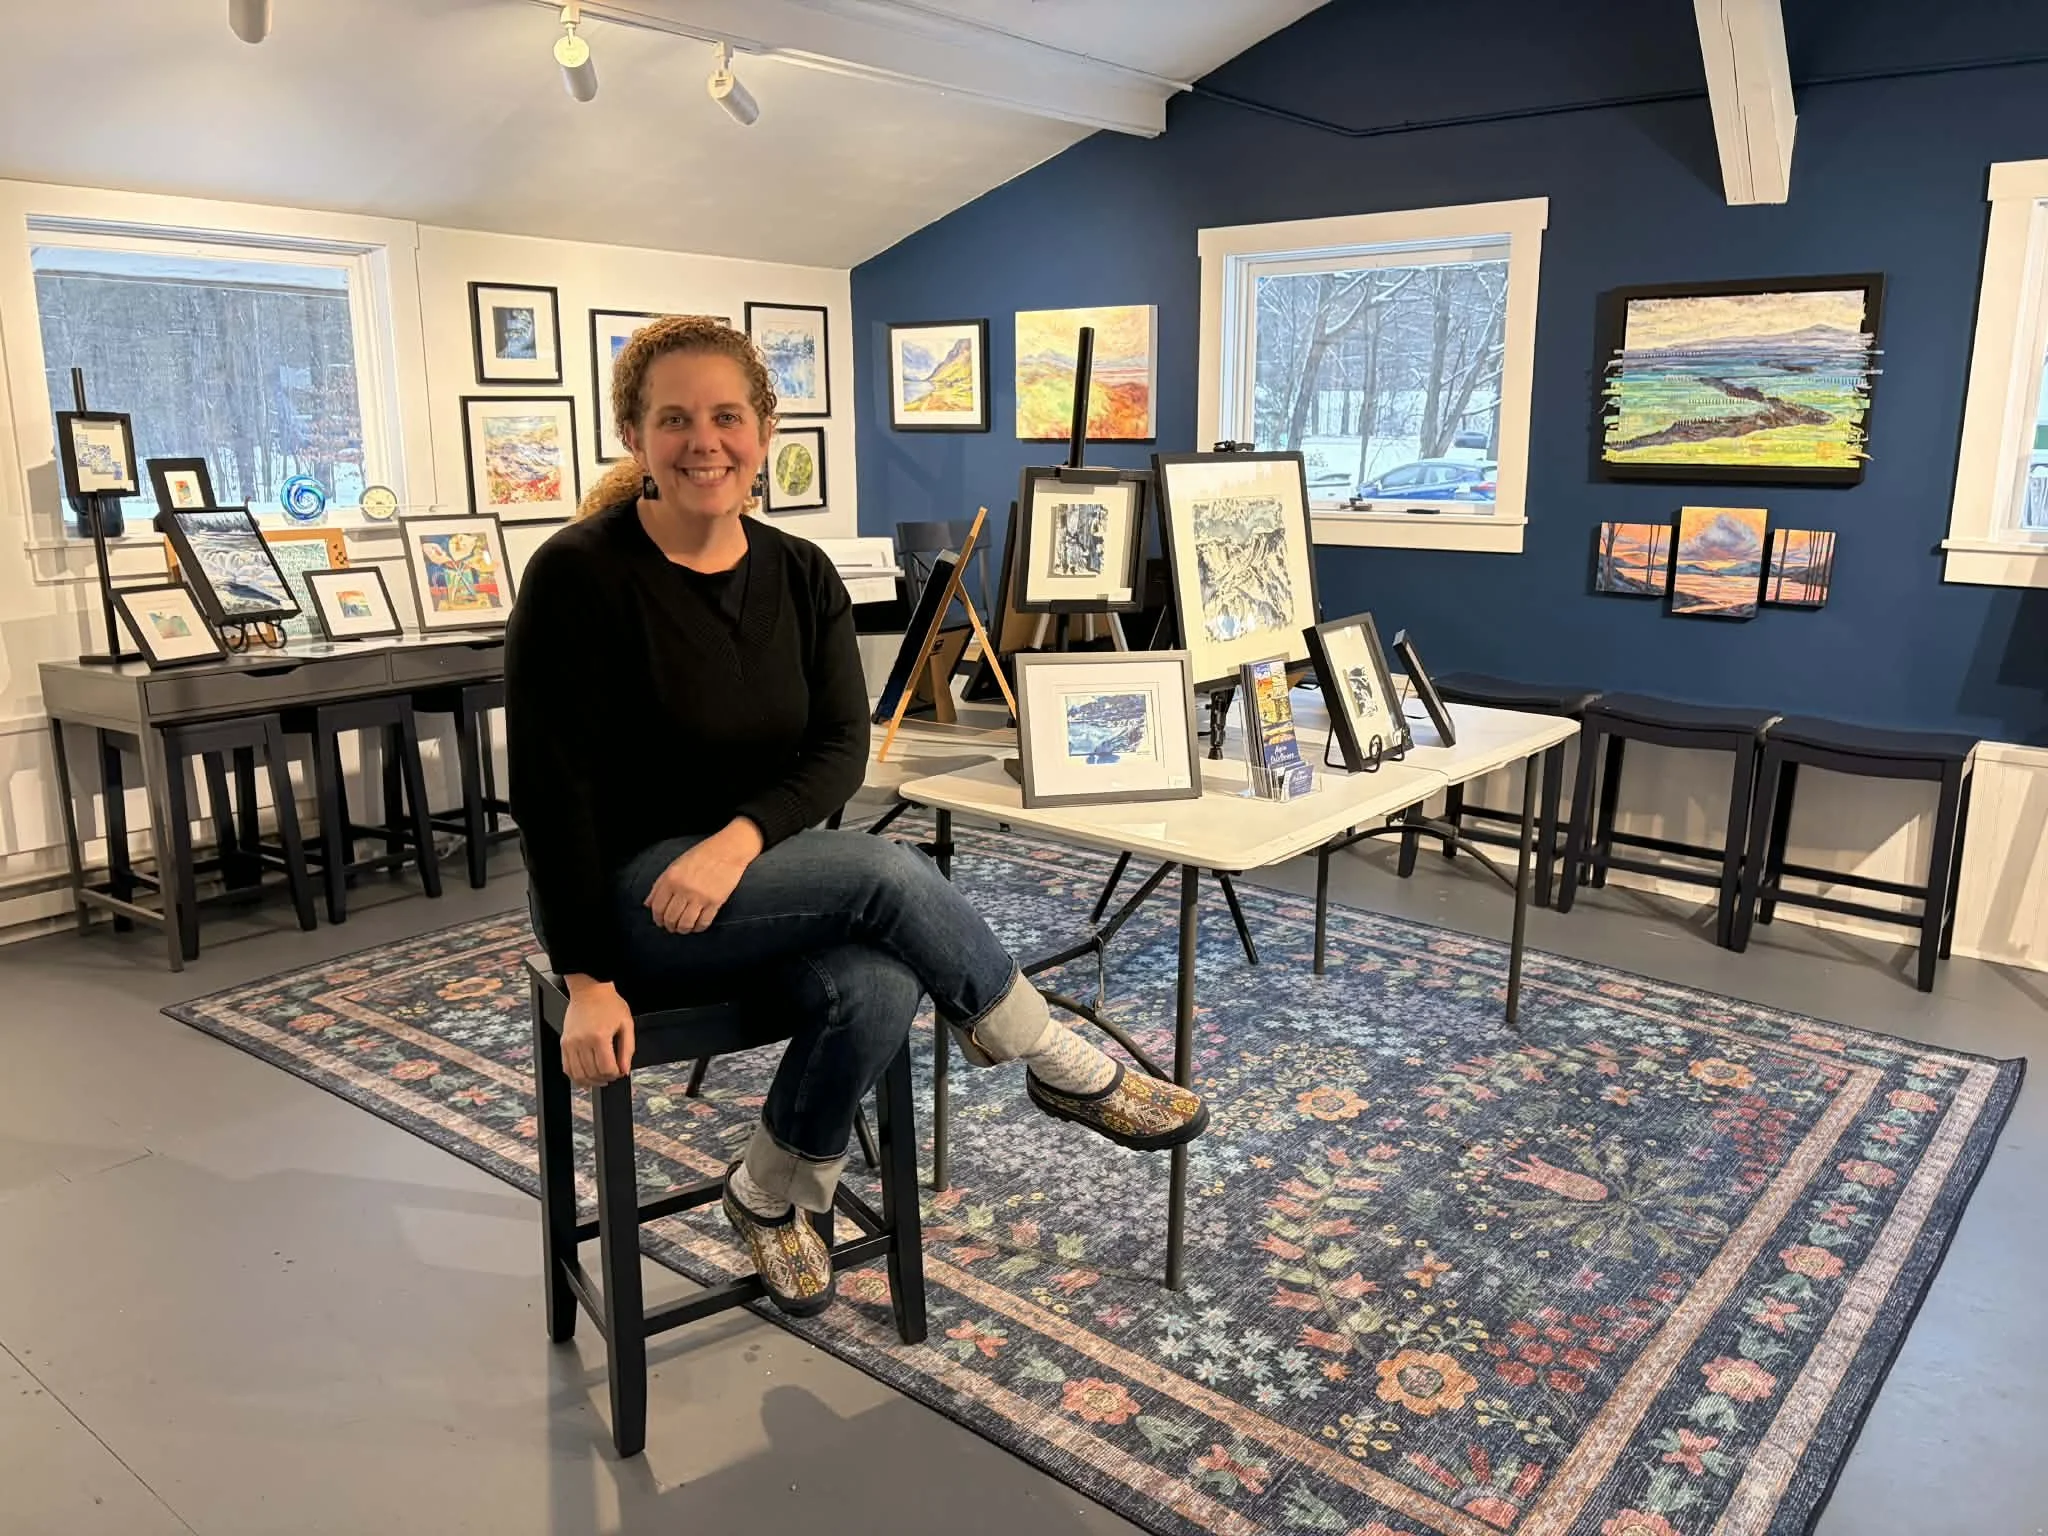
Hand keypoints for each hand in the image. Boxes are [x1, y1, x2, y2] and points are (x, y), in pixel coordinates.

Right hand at [561, 977, 635, 1087]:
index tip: (619, 1071)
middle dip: (605, 1078)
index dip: (615, 1074)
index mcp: (600, 1037)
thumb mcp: (626, 1024)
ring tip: (600, 1078)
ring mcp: (571, 1043)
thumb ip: (627, 1050)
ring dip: (591, 1081)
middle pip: (593, 1073)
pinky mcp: (564, 1043)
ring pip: (579, 1074)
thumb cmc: (608, 1003)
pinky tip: (585, 1077)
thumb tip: (625, 1070)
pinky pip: (567, 1068)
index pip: (606, 1069)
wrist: (589, 989)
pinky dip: (576, 1077)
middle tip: (612, 1074)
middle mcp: (583, 1041)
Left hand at [645, 820, 762, 933]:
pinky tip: (697, 926)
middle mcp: (683, 889)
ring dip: (683, 930)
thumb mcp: (675, 866)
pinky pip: (703, 922)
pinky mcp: (715, 902)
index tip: (660, 922)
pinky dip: (698, 928)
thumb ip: (659, 885)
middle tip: (672, 927)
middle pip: (671, 918)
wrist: (728, 850)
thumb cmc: (701, 855)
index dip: (658, 919)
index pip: (658, 907)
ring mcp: (700, 896)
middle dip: (670, 926)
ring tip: (684, 928)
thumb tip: (648, 904)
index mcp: (671, 879)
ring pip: (685, 924)